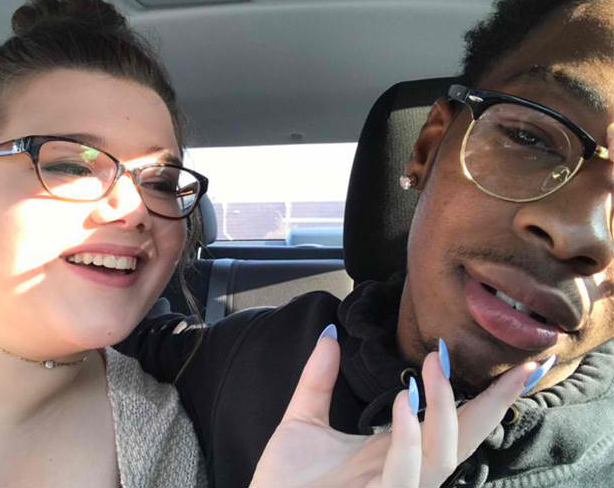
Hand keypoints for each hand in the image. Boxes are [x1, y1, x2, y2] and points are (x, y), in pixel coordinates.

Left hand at [250, 330, 537, 487]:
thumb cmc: (284, 480)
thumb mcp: (303, 419)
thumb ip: (319, 378)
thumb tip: (329, 332)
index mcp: (395, 450)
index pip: (451, 422)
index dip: (484, 397)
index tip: (516, 364)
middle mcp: (405, 470)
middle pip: (465, 438)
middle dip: (496, 404)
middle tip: (519, 364)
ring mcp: (394, 487)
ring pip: (442, 453)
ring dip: (443, 407)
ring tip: (433, 365)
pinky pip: (405, 472)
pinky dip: (409, 436)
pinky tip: (403, 402)